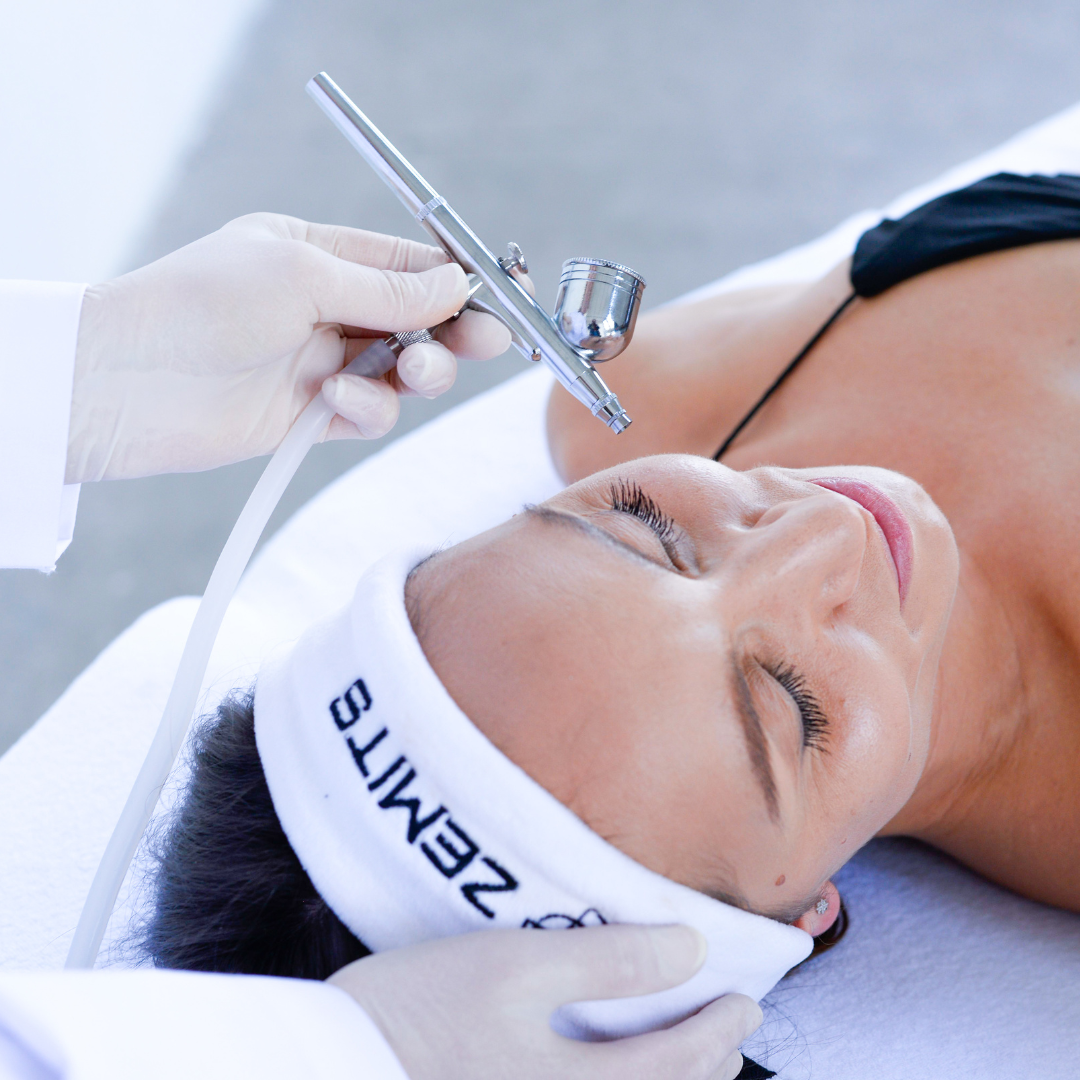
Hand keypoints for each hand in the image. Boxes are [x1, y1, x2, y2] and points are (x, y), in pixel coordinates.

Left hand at [67, 213, 513, 481]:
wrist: (129, 384)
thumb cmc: (199, 305)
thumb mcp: (303, 276)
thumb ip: (387, 287)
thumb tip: (456, 284)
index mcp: (319, 254)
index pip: (408, 263)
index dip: (459, 279)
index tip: (504, 293)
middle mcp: (325, 306)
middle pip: (418, 321)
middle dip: (452, 332)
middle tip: (483, 343)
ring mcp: (320, 361)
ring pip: (402, 372)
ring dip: (417, 374)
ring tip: (410, 374)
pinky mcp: (311, 414)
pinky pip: (369, 413)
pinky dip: (367, 409)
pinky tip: (336, 400)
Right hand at [329, 925, 762, 1079]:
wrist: (334, 1067)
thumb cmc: (417, 1011)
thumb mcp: (514, 964)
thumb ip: (609, 959)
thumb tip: (692, 949)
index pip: (680, 1063)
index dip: (721, 1028)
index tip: (745, 997)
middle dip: (711, 1066)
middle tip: (734, 1028)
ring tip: (698, 1061)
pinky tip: (623, 1078)